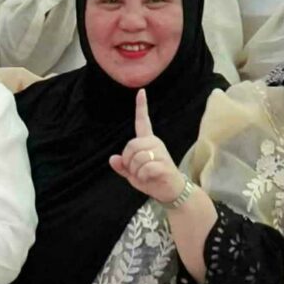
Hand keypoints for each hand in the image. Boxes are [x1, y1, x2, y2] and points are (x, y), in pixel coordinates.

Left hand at [107, 88, 189, 203]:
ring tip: (146, 174)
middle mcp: (155, 143)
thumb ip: (122, 166)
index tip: (141, 92)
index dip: (141, 107)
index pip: (143, 121)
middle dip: (128, 161)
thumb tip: (113, 159)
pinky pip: (144, 169)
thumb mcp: (132, 173)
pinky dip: (143, 177)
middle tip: (137, 170)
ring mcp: (161, 153)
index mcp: (148, 142)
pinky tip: (151, 178)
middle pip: (131, 145)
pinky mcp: (164, 164)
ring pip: (137, 158)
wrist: (170, 191)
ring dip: (136, 171)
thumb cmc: (152, 179)